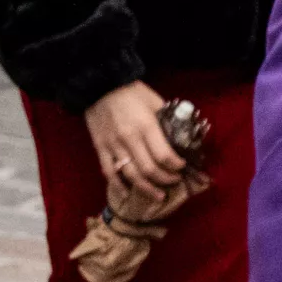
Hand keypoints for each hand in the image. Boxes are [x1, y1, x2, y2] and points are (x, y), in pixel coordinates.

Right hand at [81, 81, 187, 197]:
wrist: (99, 85)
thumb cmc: (132, 92)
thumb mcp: (155, 101)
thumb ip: (167, 119)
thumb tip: (183, 133)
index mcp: (146, 126)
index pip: (164, 155)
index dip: (176, 166)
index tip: (182, 167)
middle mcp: (129, 139)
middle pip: (149, 169)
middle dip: (166, 179)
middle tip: (175, 181)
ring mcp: (113, 146)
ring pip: (131, 175)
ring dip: (147, 189)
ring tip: (159, 196)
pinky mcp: (99, 148)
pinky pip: (109, 172)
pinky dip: (119, 185)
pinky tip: (128, 193)